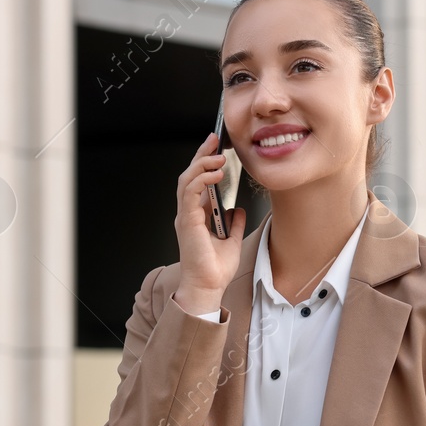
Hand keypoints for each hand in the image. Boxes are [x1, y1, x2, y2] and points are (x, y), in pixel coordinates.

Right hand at [173, 131, 246, 310]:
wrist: (208, 286)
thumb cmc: (215, 269)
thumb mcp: (232, 240)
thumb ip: (234, 223)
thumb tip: (239, 209)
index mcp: (196, 216)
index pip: (197, 182)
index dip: (205, 163)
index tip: (216, 148)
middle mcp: (188, 214)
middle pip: (189, 176)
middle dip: (201, 155)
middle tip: (214, 140)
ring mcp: (186, 216)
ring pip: (186, 180)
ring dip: (201, 165)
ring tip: (217, 157)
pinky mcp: (187, 221)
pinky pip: (190, 193)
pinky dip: (201, 180)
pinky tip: (215, 174)